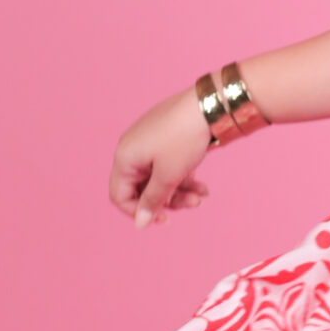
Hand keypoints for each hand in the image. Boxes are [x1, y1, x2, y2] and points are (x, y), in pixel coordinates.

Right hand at [109, 88, 214, 226]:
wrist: (209, 106)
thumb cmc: (184, 139)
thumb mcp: (168, 176)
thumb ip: (152, 201)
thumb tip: (140, 224)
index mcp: (124, 157)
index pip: (120, 195)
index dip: (139, 212)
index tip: (163, 219)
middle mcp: (131, 149)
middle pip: (142, 188)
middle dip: (168, 200)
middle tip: (193, 205)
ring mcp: (148, 143)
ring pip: (159, 178)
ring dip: (180, 191)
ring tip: (202, 196)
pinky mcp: (165, 139)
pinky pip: (168, 165)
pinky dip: (184, 177)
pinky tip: (204, 187)